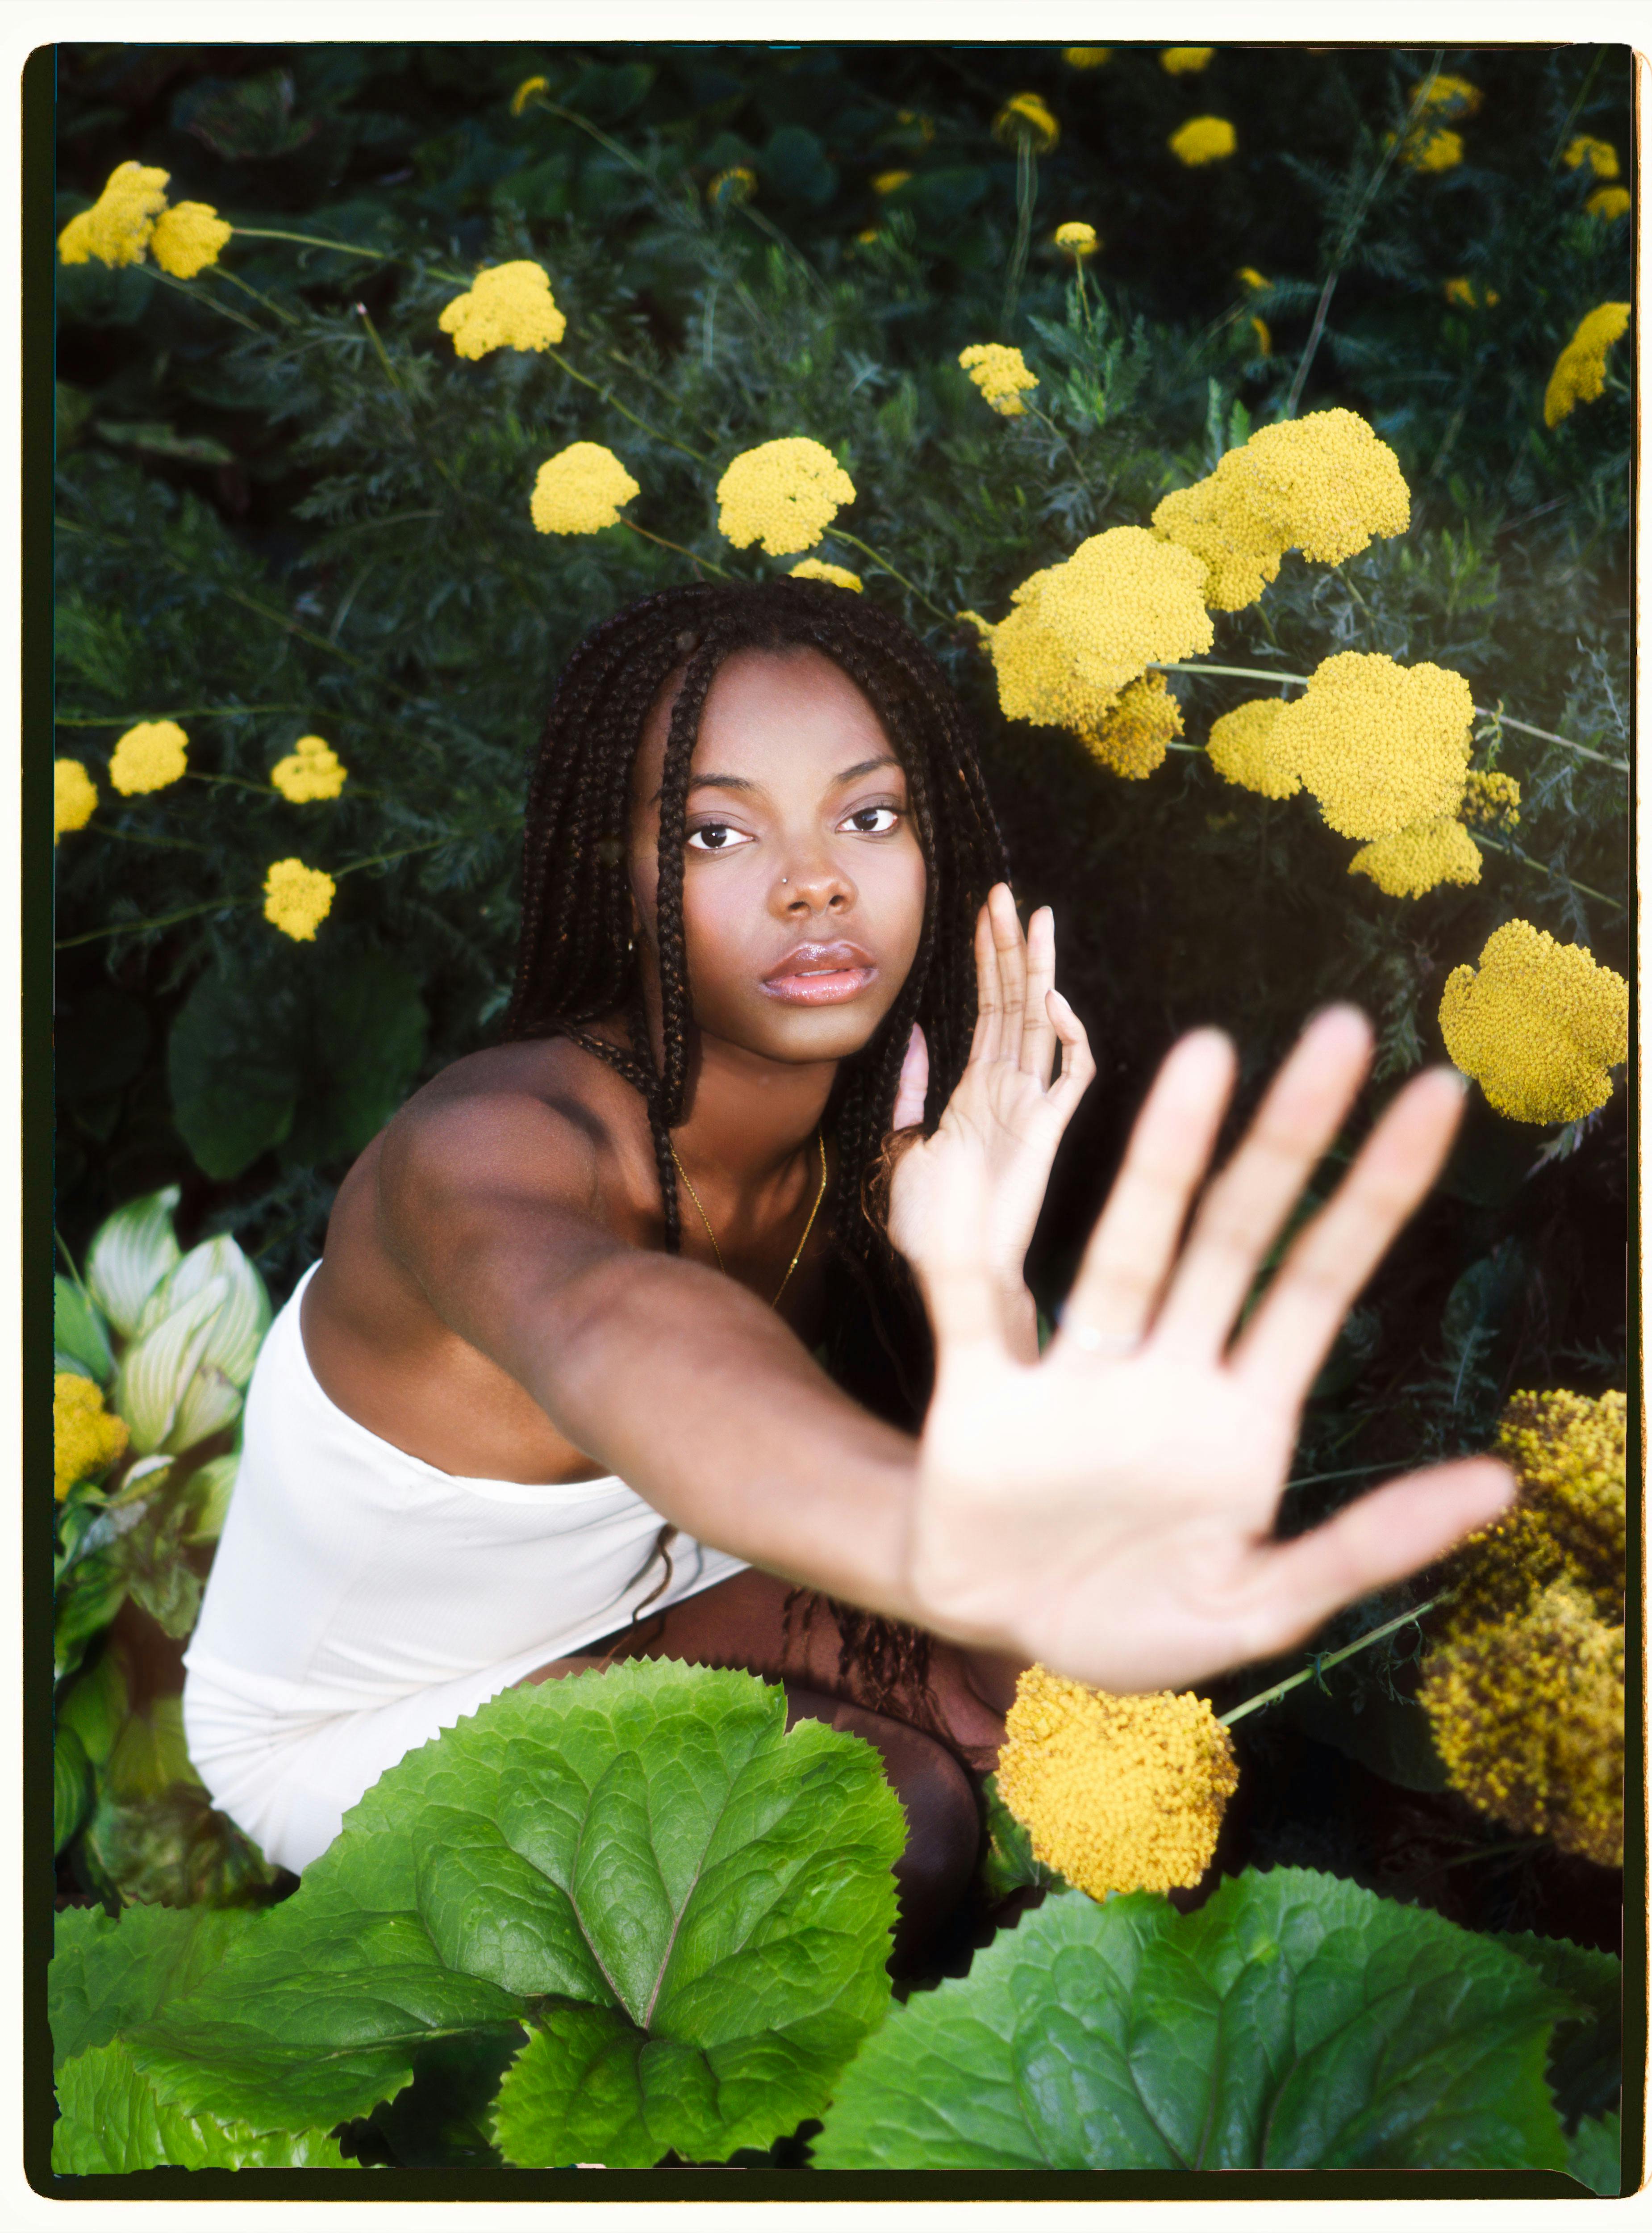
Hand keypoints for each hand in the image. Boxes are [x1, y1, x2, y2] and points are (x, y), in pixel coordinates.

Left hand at [886, 885, 1094, 1350]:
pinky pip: (1070, 1078)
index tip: (982, 913)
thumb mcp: (899, 1148)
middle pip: (1014, 1004)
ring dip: (1037, 972)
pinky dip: (1068, 1039)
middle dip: (1010, 948)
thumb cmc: (933, 1229)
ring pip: (1041, 1025)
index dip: (985, 962)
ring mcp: (1032, 1109)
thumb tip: (911, 1035)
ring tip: (1034, 918)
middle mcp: (1008, 1092)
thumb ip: (908, 1094)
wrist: (952, 1277)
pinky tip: (1051, 1002)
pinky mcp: (1048, 1134)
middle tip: (1007, 894)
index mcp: (975, 1092)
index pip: (985, 1011)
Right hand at [903, 1006, 1515, 1695]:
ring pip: (1127, 1249)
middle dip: (1288, 1140)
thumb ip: (1373, 1547)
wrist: (1004, 1631)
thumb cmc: (1143, 1619)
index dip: (1374, 1194)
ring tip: (1209, 1056)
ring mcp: (1077, 1378)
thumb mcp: (1265, 1607)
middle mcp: (1166, 1371)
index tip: (1436, 1097)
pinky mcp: (983, 1400)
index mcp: (1241, 1417)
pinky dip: (959, 1252)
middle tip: (1343, 1033)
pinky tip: (959, 1173)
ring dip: (1164, 1159)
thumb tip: (1504, 1481)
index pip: (1319, 1282)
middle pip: (1237, 1237)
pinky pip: (973, 1316)